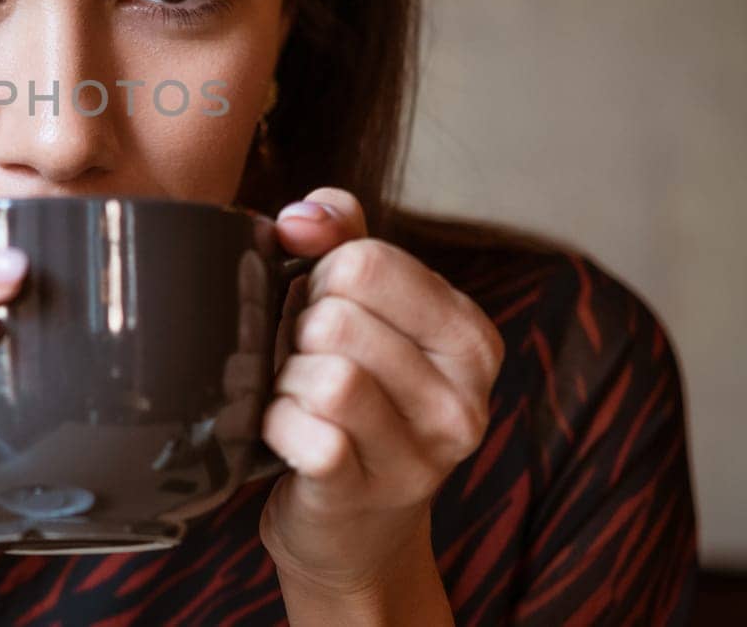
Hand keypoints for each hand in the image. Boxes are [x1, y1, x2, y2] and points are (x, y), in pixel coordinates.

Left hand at [258, 188, 504, 604]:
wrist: (351, 529)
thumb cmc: (352, 398)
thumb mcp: (361, 307)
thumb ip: (341, 238)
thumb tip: (301, 217)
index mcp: (470, 337)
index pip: (368, 261)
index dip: (321, 278)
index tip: (321, 308)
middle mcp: (464, 398)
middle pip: (339, 317)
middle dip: (297, 332)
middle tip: (301, 359)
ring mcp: (422, 455)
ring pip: (326, 374)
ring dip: (286, 380)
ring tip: (295, 395)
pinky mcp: (368, 494)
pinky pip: (308, 434)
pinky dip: (276, 425)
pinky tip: (286, 434)